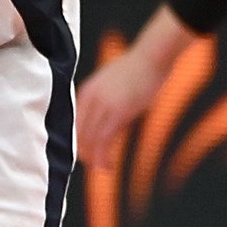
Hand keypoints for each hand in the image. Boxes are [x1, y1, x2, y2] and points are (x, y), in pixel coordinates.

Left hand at [77, 48, 169, 171]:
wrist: (151, 58)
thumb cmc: (137, 70)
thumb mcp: (114, 86)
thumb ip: (106, 104)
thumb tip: (108, 125)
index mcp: (86, 91)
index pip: (75, 121)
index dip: (78, 139)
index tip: (84, 153)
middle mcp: (90, 99)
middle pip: (79, 132)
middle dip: (84, 152)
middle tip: (94, 164)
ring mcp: (103, 105)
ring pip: (89, 139)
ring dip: (94, 158)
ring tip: (102, 168)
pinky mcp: (117, 113)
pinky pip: (104, 140)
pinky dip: (104, 156)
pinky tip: (108, 165)